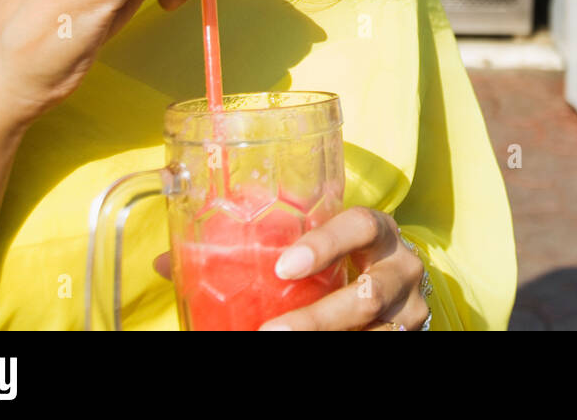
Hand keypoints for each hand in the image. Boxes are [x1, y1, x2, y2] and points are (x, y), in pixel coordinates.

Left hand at [151, 208, 430, 330]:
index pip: (361, 225)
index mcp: (378, 232)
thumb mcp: (314, 246)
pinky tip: (304, 351)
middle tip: (267, 332)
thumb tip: (167, 264)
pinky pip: (375, 348)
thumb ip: (254, 250)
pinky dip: (340, 351)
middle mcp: (402, 269)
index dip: (325, 244)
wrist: (399, 285)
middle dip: (316, 320)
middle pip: (367, 295)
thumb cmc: (343, 258)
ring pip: (373, 334)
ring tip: (274, 343)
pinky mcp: (406, 339)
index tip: (282, 267)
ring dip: (323, 340)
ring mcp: (408, 312)